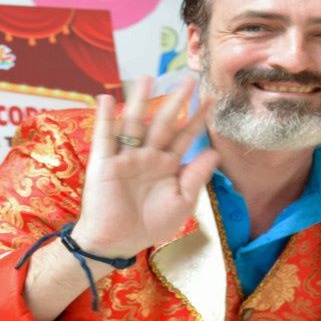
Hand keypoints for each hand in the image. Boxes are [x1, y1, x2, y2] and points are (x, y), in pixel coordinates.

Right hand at [69, 76, 217, 256]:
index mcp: (167, 165)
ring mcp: (126, 157)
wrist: (118, 242)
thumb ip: (196, 176)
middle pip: (164, 123)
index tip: (212, 99)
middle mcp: (147, 155)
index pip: (185, 136)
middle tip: (189, 79)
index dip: (198, 119)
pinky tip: (106, 99)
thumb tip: (215, 152)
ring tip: (147, 78)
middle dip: (176, 101)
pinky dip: (104, 118)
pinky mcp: (104, 163)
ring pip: (135, 123)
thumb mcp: (181, 202)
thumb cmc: (150, 225)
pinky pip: (104, 137)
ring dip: (140, 101)